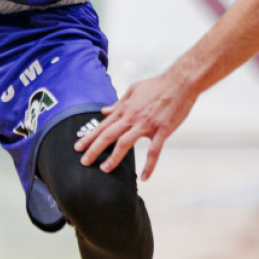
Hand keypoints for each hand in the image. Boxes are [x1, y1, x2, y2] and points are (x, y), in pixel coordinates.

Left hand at [74, 69, 198, 180]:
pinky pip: (154, 151)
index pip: (103, 126)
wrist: (180, 82)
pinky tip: (144, 177)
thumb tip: (105, 111)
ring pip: (125, 143)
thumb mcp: (133, 90)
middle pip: (108, 135)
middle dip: (94, 149)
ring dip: (114, 157)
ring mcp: (147, 124)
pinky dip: (149, 165)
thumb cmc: (158, 85)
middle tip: (83, 161)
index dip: (89, 137)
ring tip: (105, 169)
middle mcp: (132, 117)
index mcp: (125, 109)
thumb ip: (118, 103)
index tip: (78, 147)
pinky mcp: (162, 130)